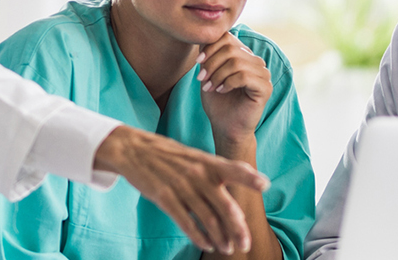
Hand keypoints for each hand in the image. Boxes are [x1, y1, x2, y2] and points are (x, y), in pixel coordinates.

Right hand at [93, 125, 268, 254]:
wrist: (133, 149)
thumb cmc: (169, 155)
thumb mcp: (196, 155)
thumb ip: (220, 169)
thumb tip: (248, 179)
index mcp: (208, 162)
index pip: (233, 168)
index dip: (249, 176)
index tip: (265, 185)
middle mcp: (198, 174)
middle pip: (224, 205)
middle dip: (237, 228)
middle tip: (245, 244)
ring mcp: (181, 186)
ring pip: (207, 218)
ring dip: (219, 237)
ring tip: (227, 249)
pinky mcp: (164, 197)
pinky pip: (185, 222)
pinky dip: (198, 236)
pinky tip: (206, 244)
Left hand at [196, 33, 270, 145]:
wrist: (225, 126)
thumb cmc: (217, 101)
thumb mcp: (209, 73)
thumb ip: (209, 54)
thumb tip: (204, 36)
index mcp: (244, 55)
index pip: (228, 38)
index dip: (211, 47)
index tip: (198, 62)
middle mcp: (256, 61)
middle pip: (230, 49)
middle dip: (212, 63)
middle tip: (202, 79)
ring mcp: (263, 74)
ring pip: (236, 62)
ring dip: (218, 75)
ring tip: (210, 87)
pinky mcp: (266, 88)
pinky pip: (244, 76)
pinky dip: (228, 83)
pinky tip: (221, 90)